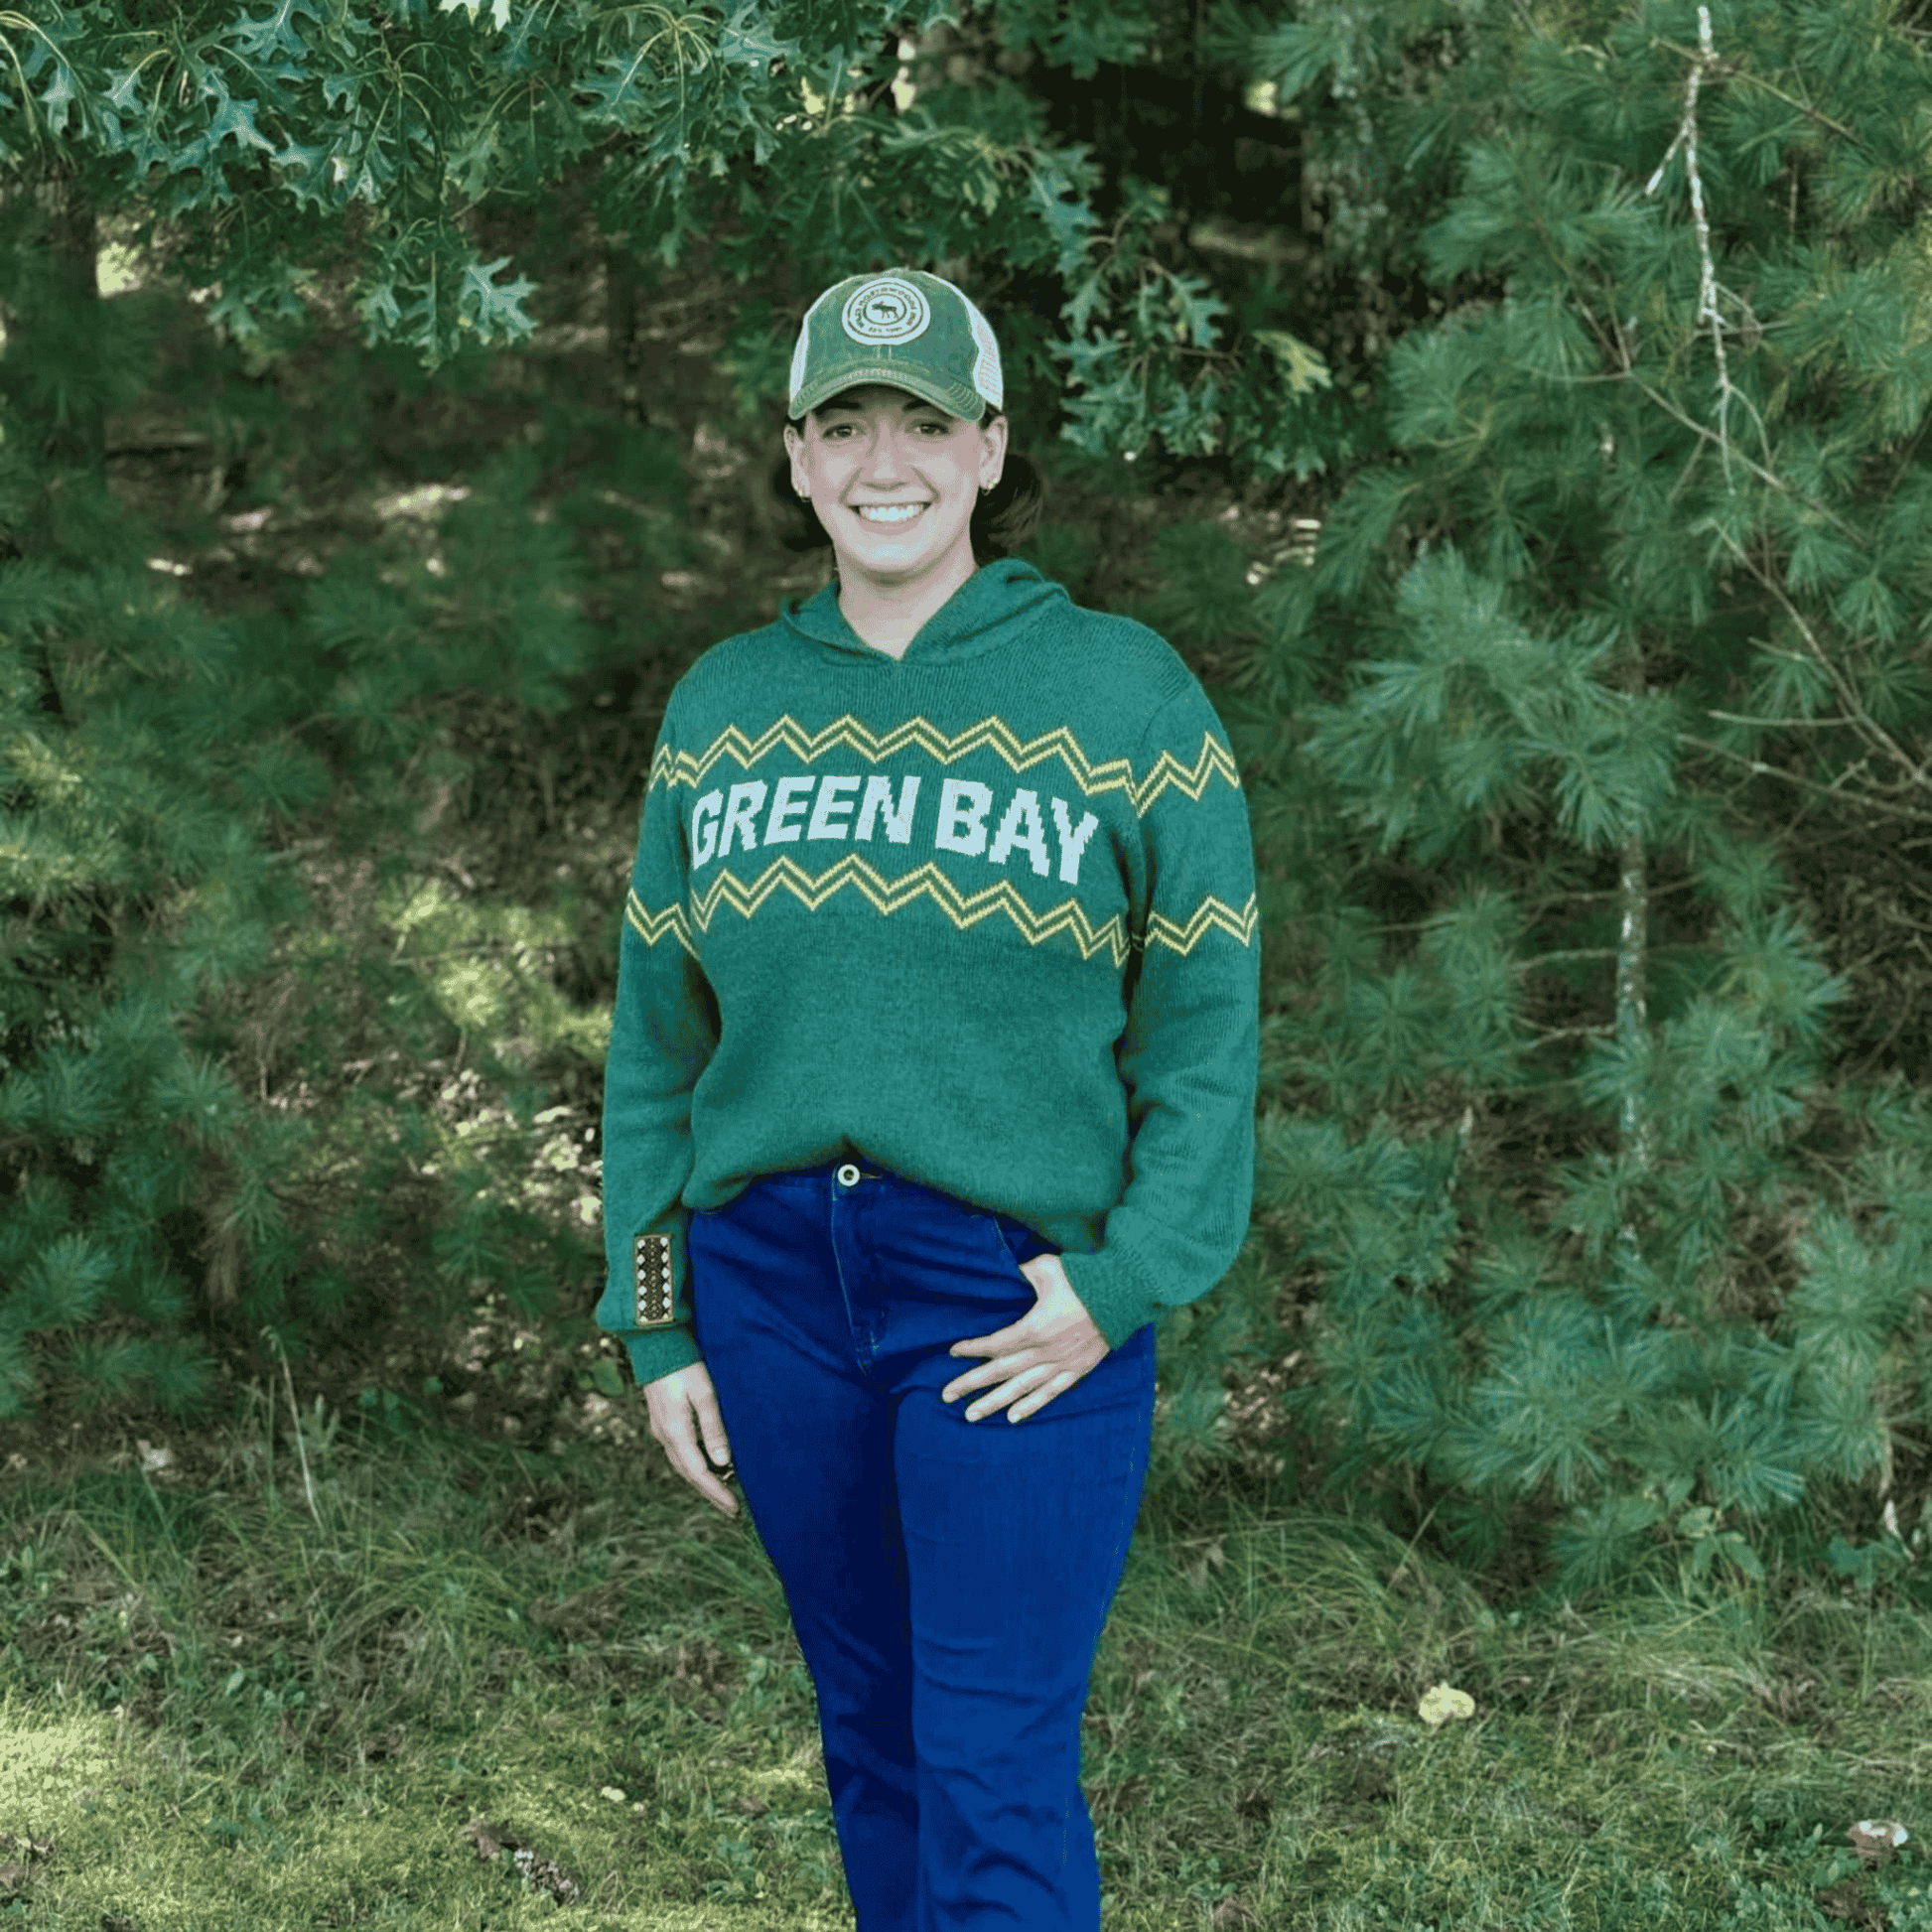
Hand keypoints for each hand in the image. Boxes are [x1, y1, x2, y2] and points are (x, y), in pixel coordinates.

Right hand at [643, 1359, 738, 1518]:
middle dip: (710, 1493)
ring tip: (724, 1492)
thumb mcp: (704, 1393)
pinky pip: (679, 1452)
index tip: (734, 1509)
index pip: (698, 1473)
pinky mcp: (662, 1421)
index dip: (716, 1493)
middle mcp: (665, 1436)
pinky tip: (709, 1465)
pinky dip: (695, 1465)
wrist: (655, 1344)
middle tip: (732, 1510)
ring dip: (702, 1480)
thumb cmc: (684, 1365)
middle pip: (689, 1474)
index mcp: (676, 1431)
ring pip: (682, 1465)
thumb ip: (713, 1428)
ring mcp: (661, 1429)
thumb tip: (722, 1462)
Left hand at [942, 1252, 1108, 1423]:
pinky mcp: (1078, 1369)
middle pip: (1001, 1371)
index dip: (973, 1348)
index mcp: (1035, 1328)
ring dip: (994, 1402)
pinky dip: (1031, 1406)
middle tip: (946, 1395)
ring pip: (1022, 1388)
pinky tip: (1012, 1417)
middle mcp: (1046, 1352)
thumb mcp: (1045, 1268)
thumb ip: (1020, 1275)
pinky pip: (1051, 1392)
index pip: (996, 1344)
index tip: (952, 1351)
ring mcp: (1062, 1363)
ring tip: (971, 1415)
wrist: (1124, 1292)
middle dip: (972, 1383)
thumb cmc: (1083, 1277)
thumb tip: (1002, 1276)